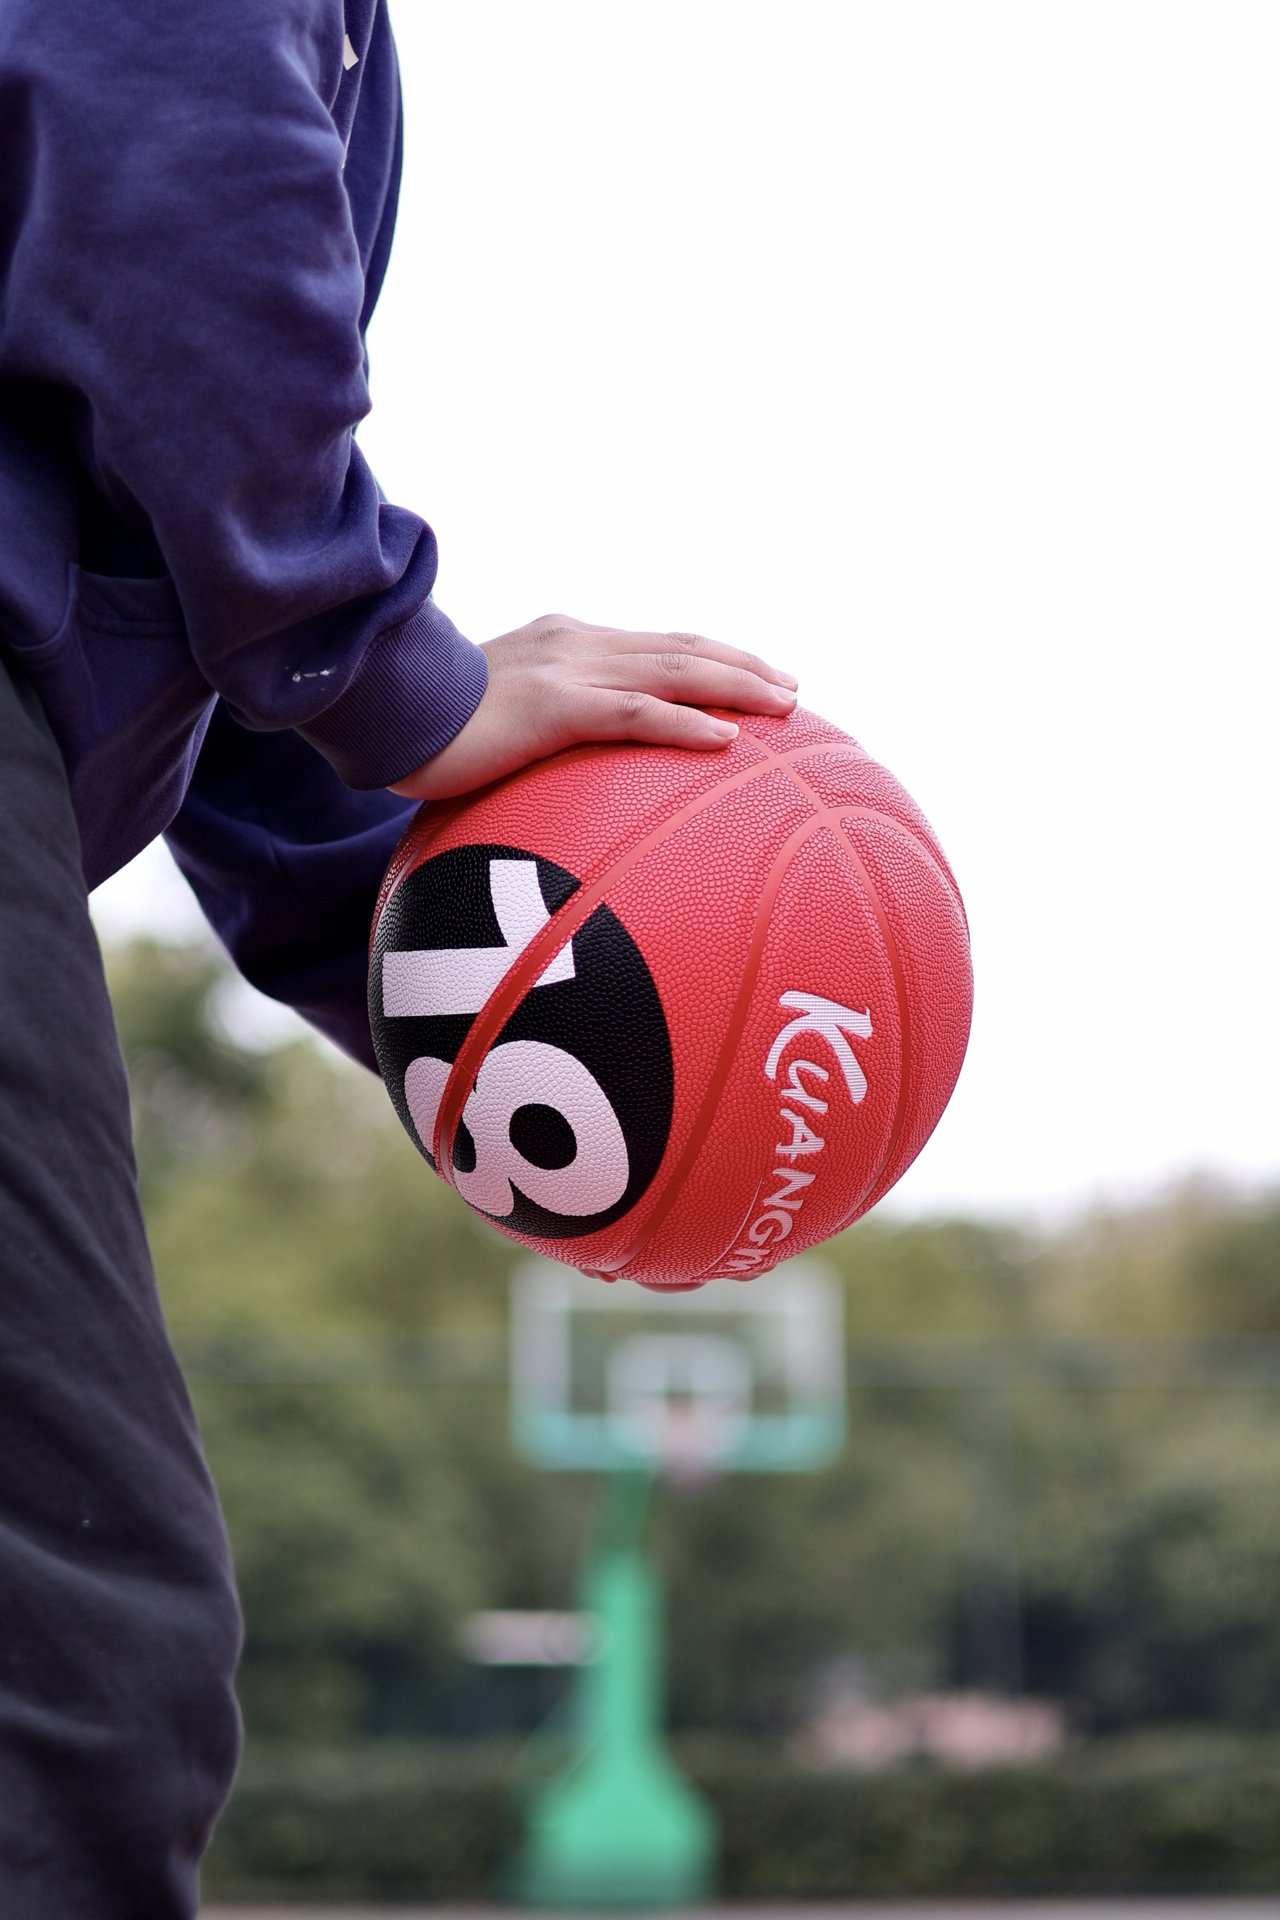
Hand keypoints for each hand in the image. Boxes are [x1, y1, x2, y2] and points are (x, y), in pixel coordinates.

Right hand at [390, 613, 798, 800]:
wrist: (374, 707)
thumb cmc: (424, 727)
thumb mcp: (492, 720)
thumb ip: (534, 729)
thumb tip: (556, 767)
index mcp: (565, 644)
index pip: (656, 644)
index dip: (712, 656)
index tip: (756, 674)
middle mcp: (575, 646)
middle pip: (680, 648)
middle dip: (742, 665)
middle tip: (792, 689)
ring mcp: (566, 671)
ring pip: (673, 672)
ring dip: (737, 686)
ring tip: (786, 708)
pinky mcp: (552, 706)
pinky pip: (635, 714)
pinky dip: (686, 725)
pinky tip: (727, 741)